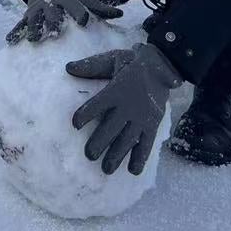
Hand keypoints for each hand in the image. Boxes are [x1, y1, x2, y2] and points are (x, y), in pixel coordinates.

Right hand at [6, 0, 122, 44]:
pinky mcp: (27, 15)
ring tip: (34, 39)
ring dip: (33, 28)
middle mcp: (48, 1)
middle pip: (51, 12)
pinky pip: (19, 23)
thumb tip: (120, 14)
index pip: (72, 4)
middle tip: (56, 32)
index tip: (84, 20)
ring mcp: (36, 8)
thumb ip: (99, 6)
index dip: (78, 11)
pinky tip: (9, 41)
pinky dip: (14, 31)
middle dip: (53, 20)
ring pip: (33, 18)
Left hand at [66, 43, 182, 175]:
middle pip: (111, 127)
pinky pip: (146, 143)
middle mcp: (128, 106)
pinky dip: (140, 157)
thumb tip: (68, 68)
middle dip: (99, 143)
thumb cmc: (132, 63)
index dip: (86, 114)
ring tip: (106, 169)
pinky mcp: (153, 124)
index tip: (75, 124)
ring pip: (127, 139)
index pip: (97, 104)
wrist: (162, 66)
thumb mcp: (111, 60)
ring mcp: (141, 117)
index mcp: (116, 90)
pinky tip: (132, 171)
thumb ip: (90, 66)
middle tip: (89, 155)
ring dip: (116, 155)